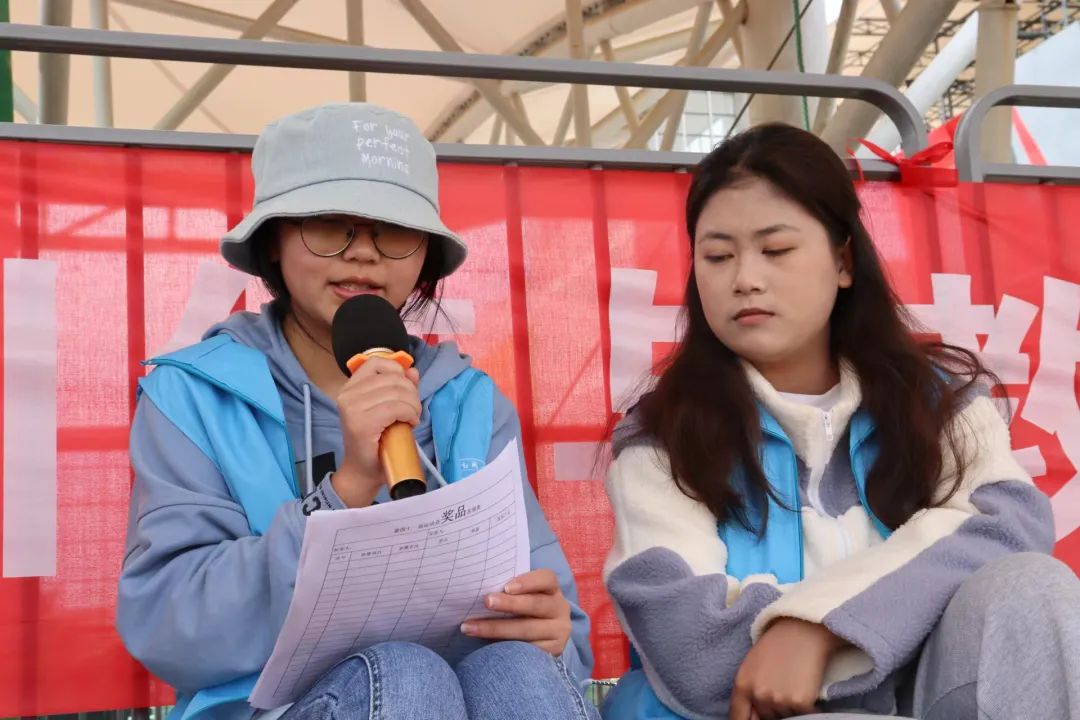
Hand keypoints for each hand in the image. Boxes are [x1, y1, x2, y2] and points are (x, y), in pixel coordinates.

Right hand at [332, 357, 420, 507]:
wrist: (363, 471)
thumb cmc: (375, 441)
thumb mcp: (387, 408)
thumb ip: (399, 387)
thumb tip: (413, 371)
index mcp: (350, 387)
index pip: (377, 362)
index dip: (398, 372)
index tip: (405, 389)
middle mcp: (347, 394)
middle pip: (392, 378)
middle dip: (411, 393)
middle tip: (413, 410)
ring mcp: (352, 408)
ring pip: (397, 392)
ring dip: (413, 405)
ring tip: (412, 418)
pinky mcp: (362, 423)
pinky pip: (396, 407)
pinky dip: (410, 414)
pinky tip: (409, 423)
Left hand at [459, 569, 571, 655]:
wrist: (542, 638)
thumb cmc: (523, 609)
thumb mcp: (523, 596)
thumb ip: (508, 591)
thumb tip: (476, 586)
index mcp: (552, 589)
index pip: (546, 579)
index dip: (527, 582)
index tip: (506, 587)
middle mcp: (560, 609)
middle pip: (536, 604)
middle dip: (509, 604)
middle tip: (486, 602)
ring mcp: (558, 632)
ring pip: (527, 630)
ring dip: (496, 629)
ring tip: (470, 627)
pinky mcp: (553, 652)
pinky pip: (527, 650)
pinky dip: (504, 647)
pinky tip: (486, 647)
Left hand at [729, 618, 845, 719]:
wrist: (803, 631)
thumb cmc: (776, 645)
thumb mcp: (752, 665)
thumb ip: (749, 690)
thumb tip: (752, 715)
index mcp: (742, 685)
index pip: (738, 717)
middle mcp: (758, 695)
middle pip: (764, 718)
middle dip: (772, 710)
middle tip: (781, 687)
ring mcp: (779, 700)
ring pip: (785, 717)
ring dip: (789, 708)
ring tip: (793, 683)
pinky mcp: (800, 702)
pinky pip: (804, 715)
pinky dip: (807, 708)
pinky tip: (806, 689)